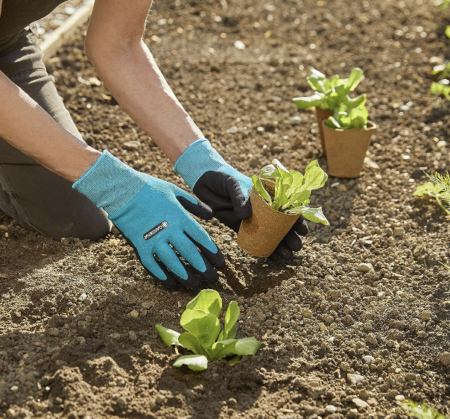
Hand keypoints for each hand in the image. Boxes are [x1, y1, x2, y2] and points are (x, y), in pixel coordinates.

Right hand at [73, 151, 224, 289]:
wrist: (122, 190)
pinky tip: (170, 283)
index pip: (201, 238)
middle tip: (213, 279)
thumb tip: (211, 216)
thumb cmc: (150, 188)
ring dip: (185, 276)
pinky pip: (151, 265)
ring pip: (173, 263)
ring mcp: (153, 240)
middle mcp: (169, 231)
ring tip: (195, 285)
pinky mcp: (139, 245)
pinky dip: (161, 275)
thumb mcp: (175, 191)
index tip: (220, 263)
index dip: (212, 252)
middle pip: (190, 253)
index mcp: (180, 217)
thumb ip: (194, 204)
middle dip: (203, 268)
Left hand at [174, 139, 307, 259]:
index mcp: (266, 195)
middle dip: (290, 236)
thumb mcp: (232, 184)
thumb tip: (246, 216)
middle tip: (296, 247)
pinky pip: (254, 239)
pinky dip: (263, 247)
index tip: (302, 229)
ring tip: (286, 256)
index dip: (296, 219)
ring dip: (279, 245)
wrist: (205, 182)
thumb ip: (240, 199)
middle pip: (280, 224)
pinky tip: (272, 257)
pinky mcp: (239, 227)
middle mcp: (262, 208)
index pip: (286, 207)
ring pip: (269, 233)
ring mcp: (251, 218)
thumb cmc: (222, 179)